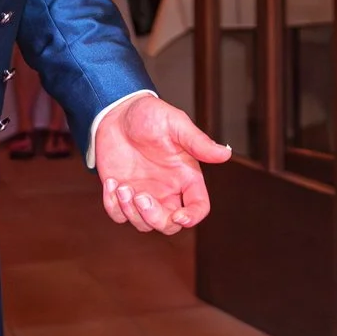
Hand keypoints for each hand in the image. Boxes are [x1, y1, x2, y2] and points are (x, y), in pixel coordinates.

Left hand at [94, 93, 231, 234]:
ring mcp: (144, 194)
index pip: (198, 207)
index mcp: (186, 176)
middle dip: (155, 218)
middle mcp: (167, 190)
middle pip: (169, 224)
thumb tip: (225, 153)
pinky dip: (113, 206)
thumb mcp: (175, 124)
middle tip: (141, 196)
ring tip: (122, 186)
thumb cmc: (150, 114)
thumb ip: (198, 142)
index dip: (192, 217)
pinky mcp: (122, 194)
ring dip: (131, 212)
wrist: (117, 111)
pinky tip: (111, 183)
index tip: (179, 216)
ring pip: (143, 224)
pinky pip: (119, 215)